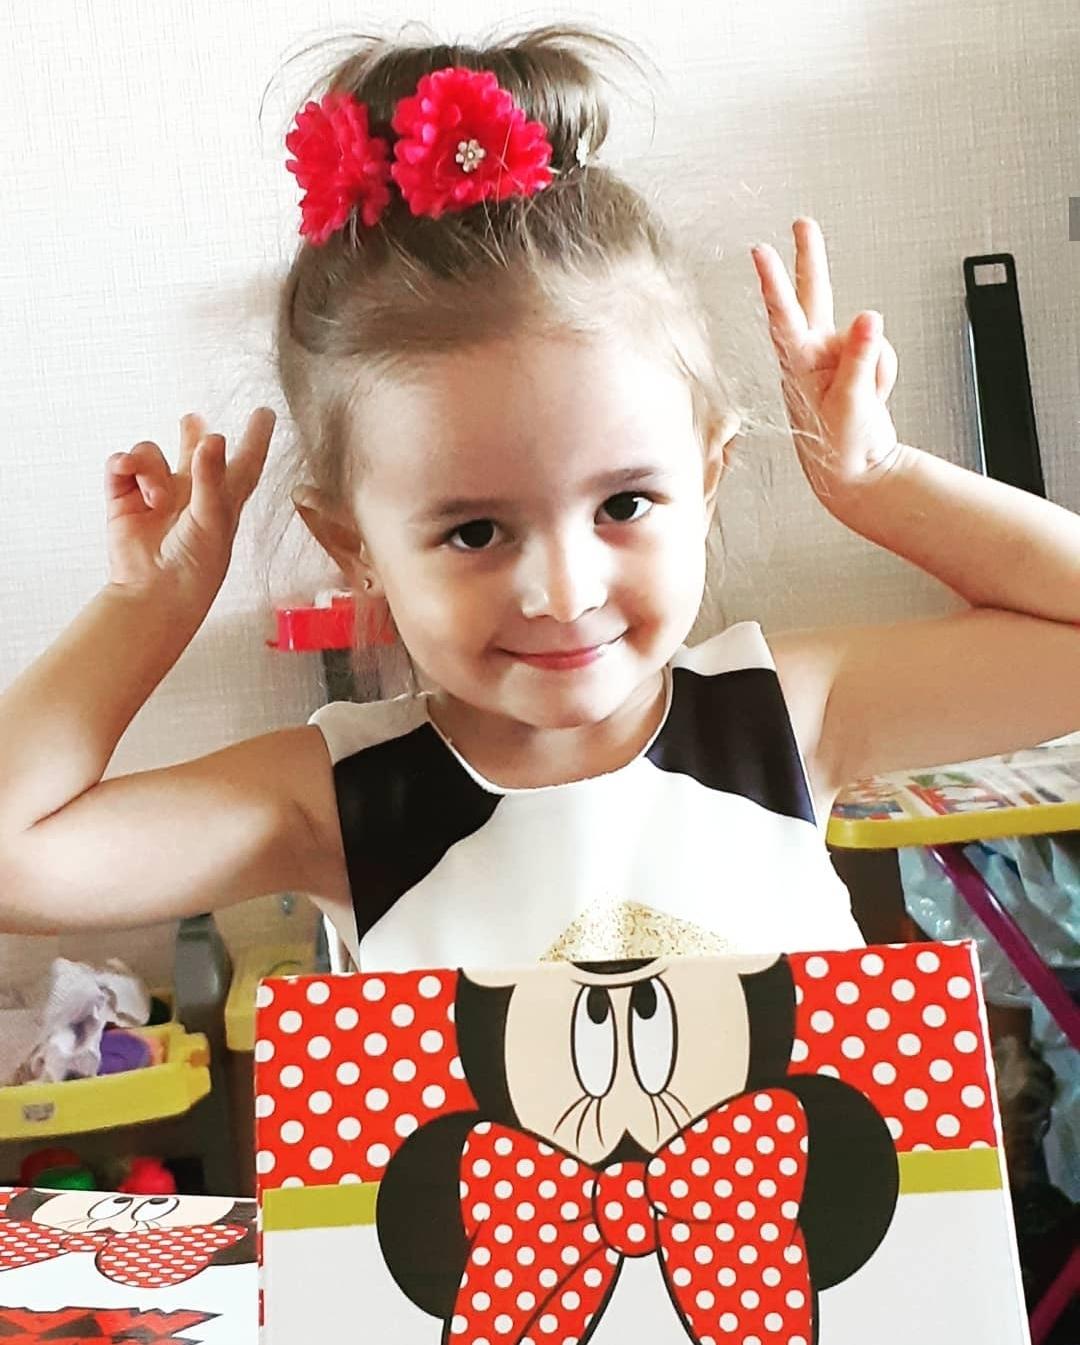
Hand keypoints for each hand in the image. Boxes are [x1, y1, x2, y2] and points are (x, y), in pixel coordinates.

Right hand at [105, 407, 275, 595]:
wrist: (157, 592)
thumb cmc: (197, 565)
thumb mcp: (214, 518)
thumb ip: (211, 476)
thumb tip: (214, 436)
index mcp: (223, 500)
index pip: (245, 462)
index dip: (256, 438)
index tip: (266, 413)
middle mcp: (190, 495)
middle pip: (195, 453)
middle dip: (192, 433)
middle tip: (192, 418)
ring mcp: (156, 497)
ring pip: (152, 455)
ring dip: (152, 467)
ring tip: (157, 499)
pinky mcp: (125, 501)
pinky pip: (121, 466)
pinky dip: (123, 463)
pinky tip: (126, 469)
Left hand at [752, 217, 901, 496]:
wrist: (859, 472)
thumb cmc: (841, 447)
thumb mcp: (852, 402)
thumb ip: (859, 358)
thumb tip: (868, 317)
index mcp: (798, 364)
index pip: (784, 315)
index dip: (773, 281)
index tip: (760, 251)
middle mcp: (812, 353)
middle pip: (814, 296)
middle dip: (810, 258)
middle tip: (802, 223)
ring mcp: (834, 356)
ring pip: (866, 335)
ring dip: (874, 365)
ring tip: (864, 398)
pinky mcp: (854, 362)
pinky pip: (881, 352)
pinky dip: (883, 374)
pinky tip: (870, 396)